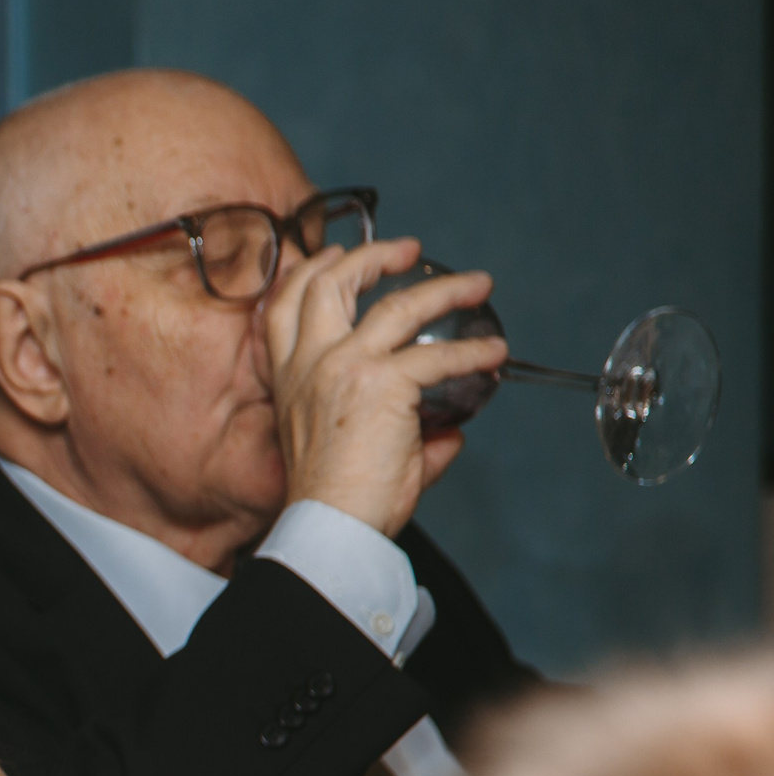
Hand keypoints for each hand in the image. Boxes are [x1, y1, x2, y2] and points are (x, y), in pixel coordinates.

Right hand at [262, 237, 506, 538]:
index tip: (336, 256)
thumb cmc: (334, 499)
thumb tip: (448, 433)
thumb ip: (397, 431)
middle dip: (371, 255)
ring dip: (444, 288)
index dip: (309, 270)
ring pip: (397, 304)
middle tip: (409, 250)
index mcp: (288, 378)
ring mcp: (343, 368)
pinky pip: (440, 355)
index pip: (283, 305)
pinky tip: (493, 353)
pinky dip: (473, 351)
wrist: (330, 525)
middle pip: (328, 283)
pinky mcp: (383, 383)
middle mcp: (309, 364)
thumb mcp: (345, 448)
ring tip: (476, 284)